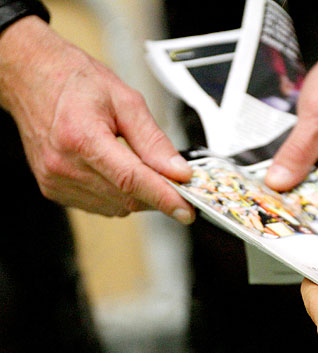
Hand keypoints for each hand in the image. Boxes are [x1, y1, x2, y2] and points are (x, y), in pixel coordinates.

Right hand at [0, 17, 193, 221]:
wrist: (33, 79)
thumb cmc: (75, 83)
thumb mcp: (126, 100)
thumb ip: (154, 141)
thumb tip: (179, 171)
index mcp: (80, 136)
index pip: (130, 179)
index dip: (163, 197)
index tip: (186, 210)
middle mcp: (63, 164)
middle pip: (127, 197)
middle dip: (157, 193)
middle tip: (174, 180)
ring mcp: (56, 180)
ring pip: (116, 206)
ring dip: (138, 194)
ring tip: (136, 164)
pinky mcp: (53, 190)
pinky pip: (100, 205)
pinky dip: (118, 195)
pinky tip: (115, 171)